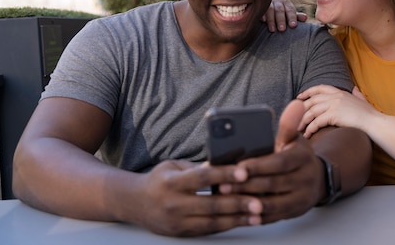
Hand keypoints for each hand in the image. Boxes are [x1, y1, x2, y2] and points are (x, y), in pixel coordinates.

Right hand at [129, 159, 262, 236]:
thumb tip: (226, 161)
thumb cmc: (159, 180)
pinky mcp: (182, 233)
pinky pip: (209, 230)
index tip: (244, 173)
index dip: (224, 175)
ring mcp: (177, 222)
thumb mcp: (175, 166)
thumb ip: (198, 167)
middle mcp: (173, 204)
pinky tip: (243, 220)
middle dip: (238, 203)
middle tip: (259, 202)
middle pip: (211, 204)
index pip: (202, 177)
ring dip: (238, 219)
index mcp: (172, 182)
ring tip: (258, 215)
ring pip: (212, 222)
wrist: (134, 203)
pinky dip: (228, 225)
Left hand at [219, 100, 323, 223]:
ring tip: (227, 199)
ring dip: (248, 203)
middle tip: (223, 184)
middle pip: (273, 184)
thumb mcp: (294, 139)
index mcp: (303, 157)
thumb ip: (289, 124)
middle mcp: (306, 179)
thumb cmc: (297, 155)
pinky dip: (257, 217)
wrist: (317, 179)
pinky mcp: (295, 212)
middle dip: (247, 185)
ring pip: (273, 203)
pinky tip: (240, 213)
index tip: (238, 167)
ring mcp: (302, 198)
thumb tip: (296, 103)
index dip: (258, 166)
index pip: (280, 163)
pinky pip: (274, 217)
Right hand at [262, 0, 307, 31]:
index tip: (293, 26)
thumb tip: (305, 18)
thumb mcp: (289, 16)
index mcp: (286, 3)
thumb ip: (296, 17)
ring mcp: (268, 3)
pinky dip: (262, 15)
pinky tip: (262, 21)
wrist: (267, 10)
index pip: (290, 10)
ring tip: (272, 30)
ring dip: (271, 20)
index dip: (292, 18)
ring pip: (270, 10)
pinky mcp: (259, 6)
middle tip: (282, 30)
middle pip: (280, 10)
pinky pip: (261, 9)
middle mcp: (277, 2)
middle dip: (281, 20)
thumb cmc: (282, 15)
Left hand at [297, 86, 376, 136]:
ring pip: (311, 111)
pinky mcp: (334, 115)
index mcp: (340, 92)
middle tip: (293, 117)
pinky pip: (316, 122)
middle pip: (312, 100)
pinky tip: (307, 135)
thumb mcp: (362, 100)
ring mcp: (334, 104)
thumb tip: (355, 89)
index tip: (300, 96)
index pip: (320, 88)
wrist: (374, 122)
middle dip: (301, 109)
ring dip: (302, 121)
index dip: (308, 91)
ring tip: (297, 129)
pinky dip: (310, 129)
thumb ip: (356, 94)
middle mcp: (335, 96)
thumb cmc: (370, 115)